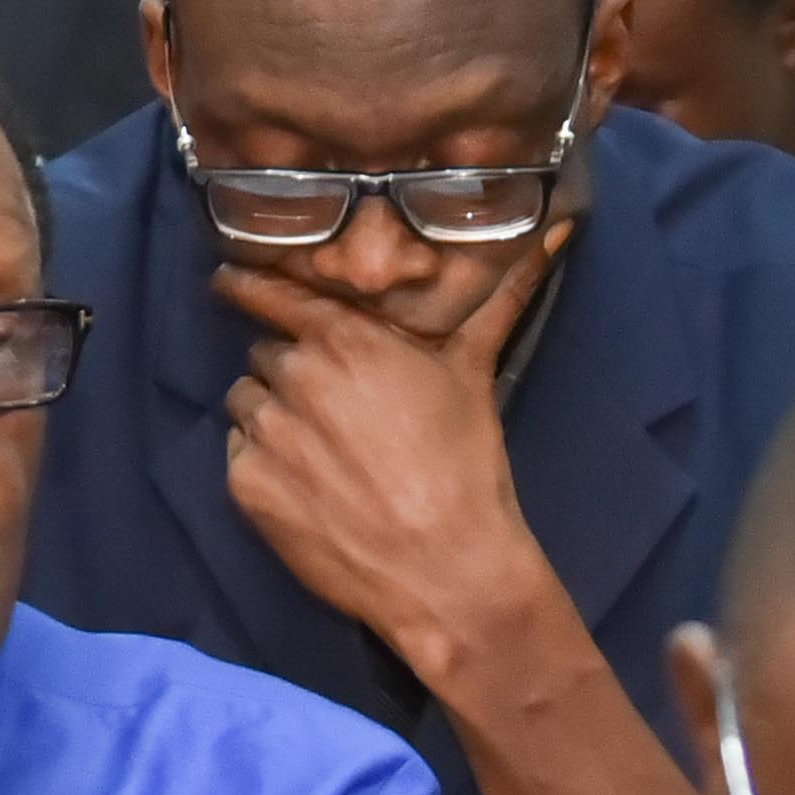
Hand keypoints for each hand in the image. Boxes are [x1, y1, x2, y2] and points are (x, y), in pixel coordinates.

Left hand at [212, 244, 561, 680]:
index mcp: (342, 339)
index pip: (264, 290)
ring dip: (272, 415)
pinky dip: (263, 463)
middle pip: (265, 353)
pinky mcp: (245, 485)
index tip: (233, 282)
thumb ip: (501, 296)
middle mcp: (293, 376)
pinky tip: (308, 486)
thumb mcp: (474, 371)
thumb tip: (561, 226)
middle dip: (290, 372)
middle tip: (332, 408)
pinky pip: (238, 452)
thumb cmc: (464, 465)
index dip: (247, 286)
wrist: (445, 569)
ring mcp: (265, 433)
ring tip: (321, 451)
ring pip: (245, 401)